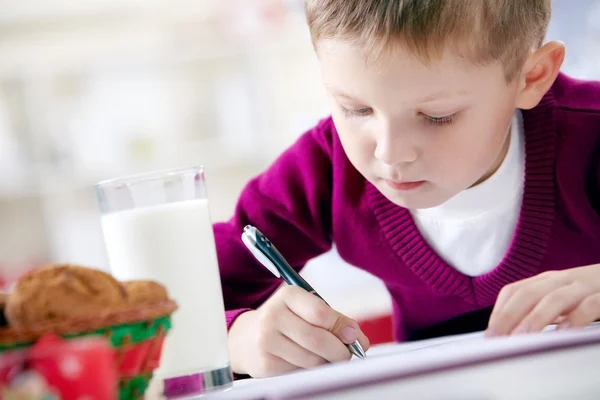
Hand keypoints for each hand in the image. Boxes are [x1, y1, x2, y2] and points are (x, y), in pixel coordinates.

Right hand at [228, 286, 369, 377]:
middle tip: (347, 354)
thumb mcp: (307, 310)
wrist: (246, 338)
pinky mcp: (265, 364)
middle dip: (340, 350)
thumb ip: (335, 320)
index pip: (320, 312)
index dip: (342, 327)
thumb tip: (359, 339)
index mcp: (287, 295)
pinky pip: (299, 371)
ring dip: (326, 362)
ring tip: (326, 357)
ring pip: (311, 359)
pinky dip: (310, 370)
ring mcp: (266, 340)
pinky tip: (305, 361)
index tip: (353, 336)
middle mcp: (273, 315)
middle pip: (317, 338)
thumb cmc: (286, 321)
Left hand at [486, 264, 599, 336]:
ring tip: (523, 337)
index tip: (490, 334)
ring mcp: (584, 286)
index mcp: (546, 280)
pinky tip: (566, 332)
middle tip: (499, 339)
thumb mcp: (560, 298)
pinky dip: (576, 317)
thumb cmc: (589, 293)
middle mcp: (561, 280)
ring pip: (555, 298)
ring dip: (536, 318)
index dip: (499, 312)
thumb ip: (540, 310)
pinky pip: (590, 304)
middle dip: (509, 316)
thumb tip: (511, 332)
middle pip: (528, 294)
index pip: (514, 291)